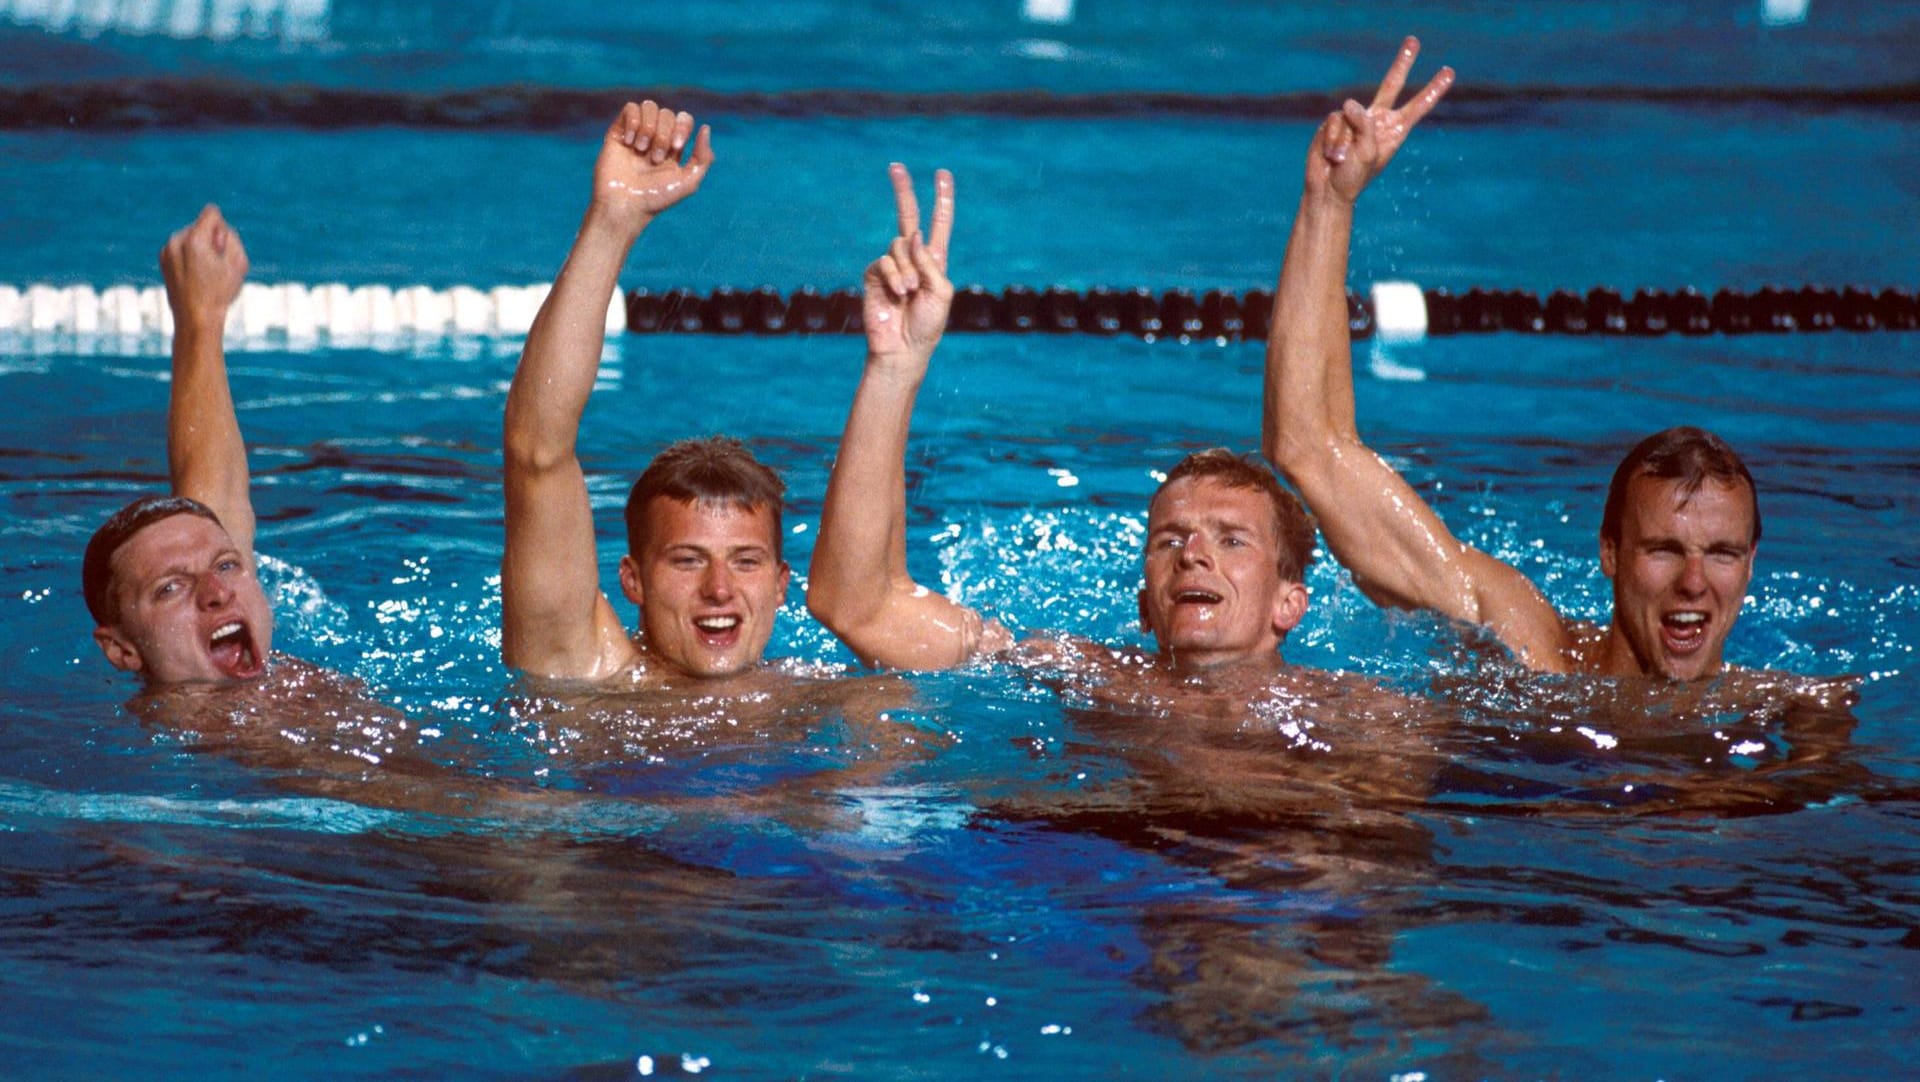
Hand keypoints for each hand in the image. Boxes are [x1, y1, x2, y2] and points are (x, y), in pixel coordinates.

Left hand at [159, 204, 247, 332]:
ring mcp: (167, 250)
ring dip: (201, 248)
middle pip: (201, 225)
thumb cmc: (221, 293)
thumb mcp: (239, 264)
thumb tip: (217, 229)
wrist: (195, 318)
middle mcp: (177, 240)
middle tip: (215, 267)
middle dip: (211, 240)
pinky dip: (190, 255)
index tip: (221, 250)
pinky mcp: (163, 258)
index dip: (222, 230)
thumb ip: (231, 238)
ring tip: (204, 274)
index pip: (211, 213)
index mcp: (195, 239)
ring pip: (191, 236)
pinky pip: (182, 247)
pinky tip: (195, 276)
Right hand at [589, 100, 713, 236]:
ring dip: (649, 127)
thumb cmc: (656, 198)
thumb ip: (703, 157)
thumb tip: (706, 128)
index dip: (683, 127)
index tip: (675, 148)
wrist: (625, 204)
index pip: (684, 119)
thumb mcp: (689, 182)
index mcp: (673, 148)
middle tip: (656, 157)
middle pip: (668, 114)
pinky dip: (633, 121)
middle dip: (664, 133)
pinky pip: (630, 108)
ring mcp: (636, 134)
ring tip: (641, 149)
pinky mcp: (618, 132)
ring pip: (650, 106)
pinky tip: (629, 142)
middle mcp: (655, 138)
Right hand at [862, 163, 953, 373]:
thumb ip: (930, 261)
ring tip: (910, 294)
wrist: (903, 349)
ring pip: (899, 246)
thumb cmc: (928, 325)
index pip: (938, 223)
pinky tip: (899, 294)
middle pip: (907, 216)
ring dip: (908, 270)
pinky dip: (894, 276)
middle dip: (903, 191)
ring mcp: (892, 266)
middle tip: (895, 166)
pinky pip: (884, 261)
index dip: (942, 199)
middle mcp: (913, 258)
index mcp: (935, 260)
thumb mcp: (941, 292)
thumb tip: (913, 233)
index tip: (942, 174)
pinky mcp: (874, 275)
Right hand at [1309, 36, 1453, 203]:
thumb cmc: (1352, 177)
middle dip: (1402, 62)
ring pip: (1351, 113)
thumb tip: (1349, 102)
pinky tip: (1331, 156)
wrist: (1327, 190)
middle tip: (1414, 40)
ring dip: (1344, 140)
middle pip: (1392, 84)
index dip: (1433, 89)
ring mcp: (1355, 120)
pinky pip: (1333, 120)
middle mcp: (1377, 121)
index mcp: (1394, 131)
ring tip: (1341, 160)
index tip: (1449, 72)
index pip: (1418, 106)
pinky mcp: (1334, 122)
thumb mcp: (1367, 152)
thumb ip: (1364, 124)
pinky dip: (1331, 140)